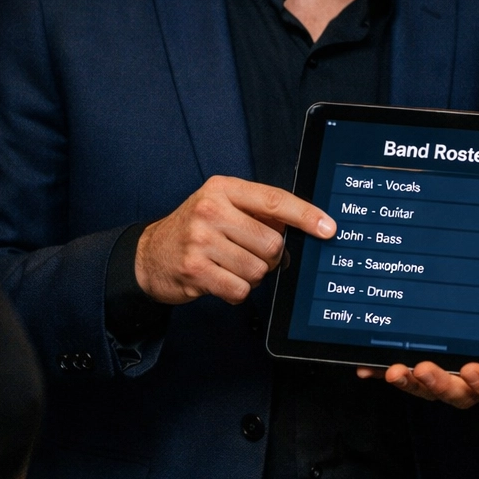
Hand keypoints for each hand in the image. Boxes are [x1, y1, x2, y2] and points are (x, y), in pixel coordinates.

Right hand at [135, 176, 334, 305]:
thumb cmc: (196, 230)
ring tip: (230, 266)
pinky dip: (237, 290)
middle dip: (270, 257)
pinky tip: (220, 279)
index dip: (306, 216)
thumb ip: (259, 214)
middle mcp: (210, 209)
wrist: (149, 255)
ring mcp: (200, 240)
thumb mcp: (223, 207)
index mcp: (223, 189)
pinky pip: (240, 289)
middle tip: (249, 254)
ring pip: (258, 269)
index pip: (274, 200)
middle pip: (272, 243)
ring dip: (252, 275)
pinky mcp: (194, 269)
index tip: (328, 228)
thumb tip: (304, 230)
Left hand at [355, 271, 478, 407]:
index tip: (474, 369)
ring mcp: (452, 378)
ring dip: (412, 383)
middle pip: (460, 394)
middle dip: (441, 384)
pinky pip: (407, 376)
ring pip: (431, 389)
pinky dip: (385, 373)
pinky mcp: (428, 370)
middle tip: (424, 369)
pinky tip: (366, 367)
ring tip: (394, 370)